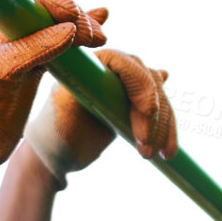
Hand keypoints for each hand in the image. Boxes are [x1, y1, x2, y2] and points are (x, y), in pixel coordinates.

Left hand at [0, 0, 106, 194]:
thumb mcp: (4, 75)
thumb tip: (70, 29)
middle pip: (53, 6)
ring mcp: (27, 45)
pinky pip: (64, 42)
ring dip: (84, 26)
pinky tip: (100, 30)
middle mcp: (13, 29)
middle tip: (95, 37)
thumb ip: (34, 49)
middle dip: (77, 16)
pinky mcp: (38, 63)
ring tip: (100, 38)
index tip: (75, 19)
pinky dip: (82, 37)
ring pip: (62, 24)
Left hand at [26, 48, 176, 186]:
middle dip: (155, 116)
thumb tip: (114, 71)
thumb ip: (98, 86)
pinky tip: (167, 151)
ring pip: (160, 99)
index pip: (127, 65)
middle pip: (149, 82)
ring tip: (157, 155)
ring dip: (164, 128)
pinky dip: (166, 131)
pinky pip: (160, 112)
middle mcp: (114, 70)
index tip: (146, 118)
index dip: (142, 89)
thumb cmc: (55, 132)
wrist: (54, 154)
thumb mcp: (67, 109)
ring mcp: (127, 87)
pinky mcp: (135, 105)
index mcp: (93, 65)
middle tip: (146, 149)